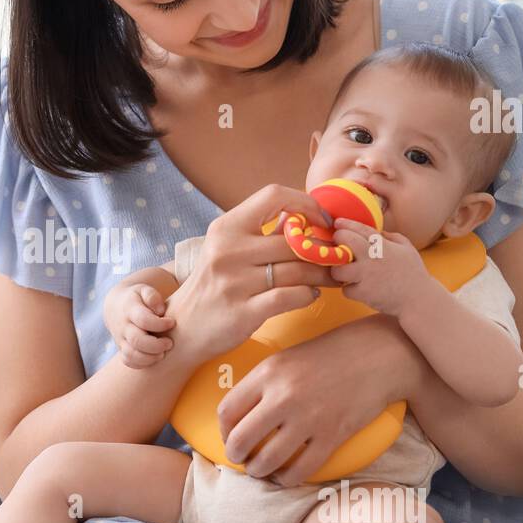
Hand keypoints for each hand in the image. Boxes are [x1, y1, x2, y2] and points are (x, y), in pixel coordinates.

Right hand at [104, 281, 175, 367]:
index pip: (143, 320)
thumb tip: (160, 311)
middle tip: (169, 343)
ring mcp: (121, 339)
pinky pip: (128, 362)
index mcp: (130, 309)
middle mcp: (123, 326)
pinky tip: (154, 357)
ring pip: (131, 355)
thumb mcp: (144, 290)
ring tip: (163, 353)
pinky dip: (142, 364)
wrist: (117, 307)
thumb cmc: (138, 298)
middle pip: (137, 341)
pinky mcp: (122, 349)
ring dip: (150, 358)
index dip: (159, 324)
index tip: (172, 323)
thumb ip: (152, 296)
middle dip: (156, 345)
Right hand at [163, 185, 339, 366]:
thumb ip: (262, 233)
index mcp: (226, 227)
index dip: (306, 203)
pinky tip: (310, 294)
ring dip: (321, 274)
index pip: (274, 196)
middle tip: (337, 257)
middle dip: (324, 250)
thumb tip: (304, 217)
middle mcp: (228, 251)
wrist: (184, 326)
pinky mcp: (243, 312)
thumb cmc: (213, 284)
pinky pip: (291, 296)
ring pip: (297, 269)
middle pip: (294, 240)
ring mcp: (235, 282)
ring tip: (328, 277)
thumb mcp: (228, 249)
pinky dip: (308, 295)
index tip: (322, 220)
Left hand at [215, 313, 422, 485]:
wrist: (377, 355)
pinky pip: (300, 470)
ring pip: (267, 460)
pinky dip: (287, 479)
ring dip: (258, 471)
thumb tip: (240, 415)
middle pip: (241, 439)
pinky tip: (285, 476)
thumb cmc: (329, 354)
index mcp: (267, 373)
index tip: (228, 437)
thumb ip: (261, 384)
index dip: (222, 431)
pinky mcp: (332, 436)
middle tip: (240, 459)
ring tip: (260, 470)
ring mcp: (308, 418)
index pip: (227, 411)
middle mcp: (283, 397)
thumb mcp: (286, 359)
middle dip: (235, 456)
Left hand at [328, 219, 432, 317]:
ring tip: (345, 273)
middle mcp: (373, 258)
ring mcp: (367, 275)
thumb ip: (391, 237)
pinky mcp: (364, 293)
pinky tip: (359, 289)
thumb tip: (376, 232)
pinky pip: (346, 290)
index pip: (361, 229)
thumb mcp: (407, 248)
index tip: (338, 222)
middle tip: (338, 246)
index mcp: (383, 246)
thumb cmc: (413, 273)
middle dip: (338, 239)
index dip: (347, 224)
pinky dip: (350, 290)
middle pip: (346, 240)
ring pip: (338, 269)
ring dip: (338, 271)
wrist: (419, 299)